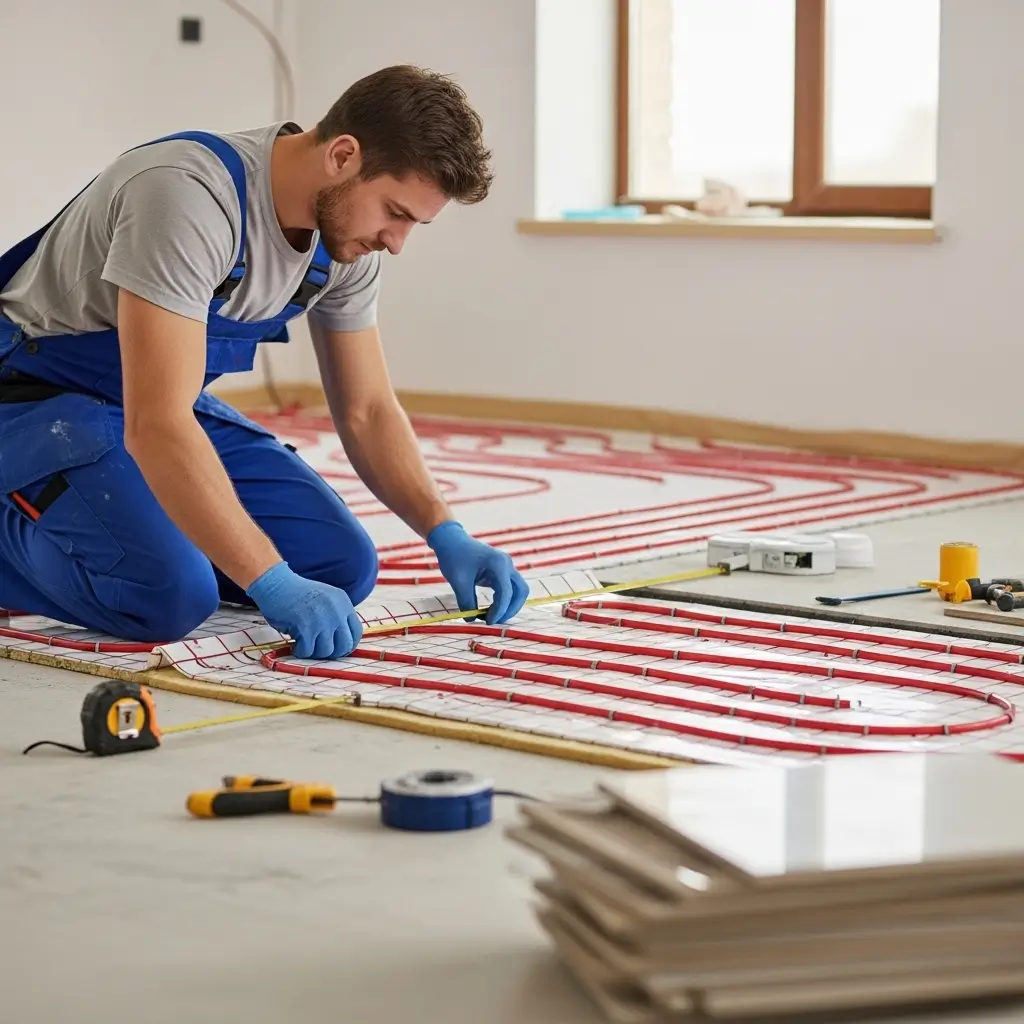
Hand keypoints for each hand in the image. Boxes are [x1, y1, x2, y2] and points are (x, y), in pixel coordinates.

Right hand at [246, 561, 362, 658]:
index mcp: (343, 603)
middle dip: (331, 653)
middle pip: (344, 645)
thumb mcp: (326, 599)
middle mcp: (336, 612)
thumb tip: (343, 643)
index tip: (336, 649)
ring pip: (326, 651)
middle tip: (318, 650)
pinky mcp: (305, 628)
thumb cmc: (298, 594)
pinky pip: (307, 651)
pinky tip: (294, 644)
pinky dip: (300, 651)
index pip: (356, 632)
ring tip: (304, 644)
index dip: (347, 645)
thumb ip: (336, 616)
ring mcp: (321, 620)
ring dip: (314, 652)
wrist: (276, 583)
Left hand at [427, 521, 529, 623]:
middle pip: (520, 591)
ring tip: (492, 617)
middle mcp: (507, 564)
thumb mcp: (458, 582)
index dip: (499, 610)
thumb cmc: (453, 557)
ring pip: (518, 590)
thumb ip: (466, 602)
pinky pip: (509, 588)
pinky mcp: (502, 571)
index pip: (506, 592)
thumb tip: (471, 620)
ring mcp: (506, 567)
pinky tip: (490, 609)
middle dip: (511, 609)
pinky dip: (504, 600)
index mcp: (498, 564)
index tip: (487, 622)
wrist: (451, 541)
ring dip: (509, 605)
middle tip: (495, 621)